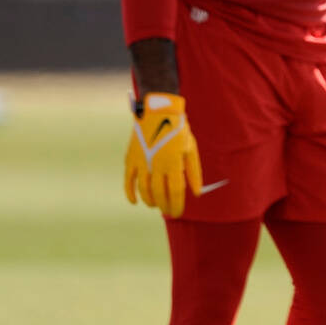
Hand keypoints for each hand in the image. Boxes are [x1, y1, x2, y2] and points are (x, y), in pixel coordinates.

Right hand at [124, 92, 201, 217]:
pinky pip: (128, 181)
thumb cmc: (178, 130)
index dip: (176, 205)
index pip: (175, 192)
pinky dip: (130, 193)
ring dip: (150, 201)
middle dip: (165, 206)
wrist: (158, 111)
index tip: (178, 213)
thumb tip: (197, 193)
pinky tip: (135, 201)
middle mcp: (156, 165)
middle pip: (160, 194)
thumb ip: (194, 172)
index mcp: (174, 162)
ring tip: (156, 204)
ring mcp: (142, 162)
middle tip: (168, 211)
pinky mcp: (131, 158)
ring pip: (144, 190)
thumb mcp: (191, 149)